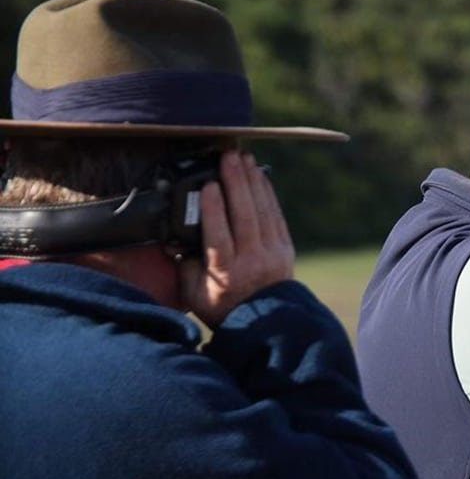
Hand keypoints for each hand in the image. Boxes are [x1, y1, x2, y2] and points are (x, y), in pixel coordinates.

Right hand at [179, 150, 294, 327]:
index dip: (214, 210)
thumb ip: (184, 266)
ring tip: (243, 158)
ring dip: (252, 182)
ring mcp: (272, 253)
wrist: (265, 321)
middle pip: (245, 217)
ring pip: (262, 212)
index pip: (219, 236)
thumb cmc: (222, 305)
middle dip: (236, 184)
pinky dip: (268, 194)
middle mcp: (251, 260)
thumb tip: (174, 240)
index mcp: (225, 272)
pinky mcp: (285, 248)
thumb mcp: (194, 294)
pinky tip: (260, 176)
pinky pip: (276, 215)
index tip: (208, 186)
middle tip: (228, 157)